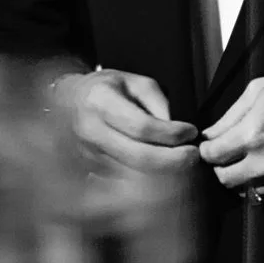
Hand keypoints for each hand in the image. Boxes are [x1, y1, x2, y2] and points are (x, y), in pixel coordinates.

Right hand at [52, 67, 198, 176]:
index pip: (141, 126)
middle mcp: (91, 132)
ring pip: (133, 173)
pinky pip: (126, 180)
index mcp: (100, 102)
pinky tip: (164, 170)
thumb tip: (179, 132)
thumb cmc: (108, 88)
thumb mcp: (135, 82)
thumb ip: (158, 104)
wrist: (70, 101)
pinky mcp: (92, 170)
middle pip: (138, 157)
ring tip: (182, 163)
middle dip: (172, 161)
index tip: (191, 132)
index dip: (170, 133)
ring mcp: (89, 155)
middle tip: (194, 156)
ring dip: (163, 173)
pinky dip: (149, 179)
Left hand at [200, 67, 263, 193]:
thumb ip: (231, 114)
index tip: (211, 142)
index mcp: (254, 133)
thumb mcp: (263, 87)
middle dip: (221, 165)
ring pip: (245, 188)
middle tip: (227, 151)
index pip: (212, 155)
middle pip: (224, 179)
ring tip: (252, 155)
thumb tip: (211, 134)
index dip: (207, 148)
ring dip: (242, 175)